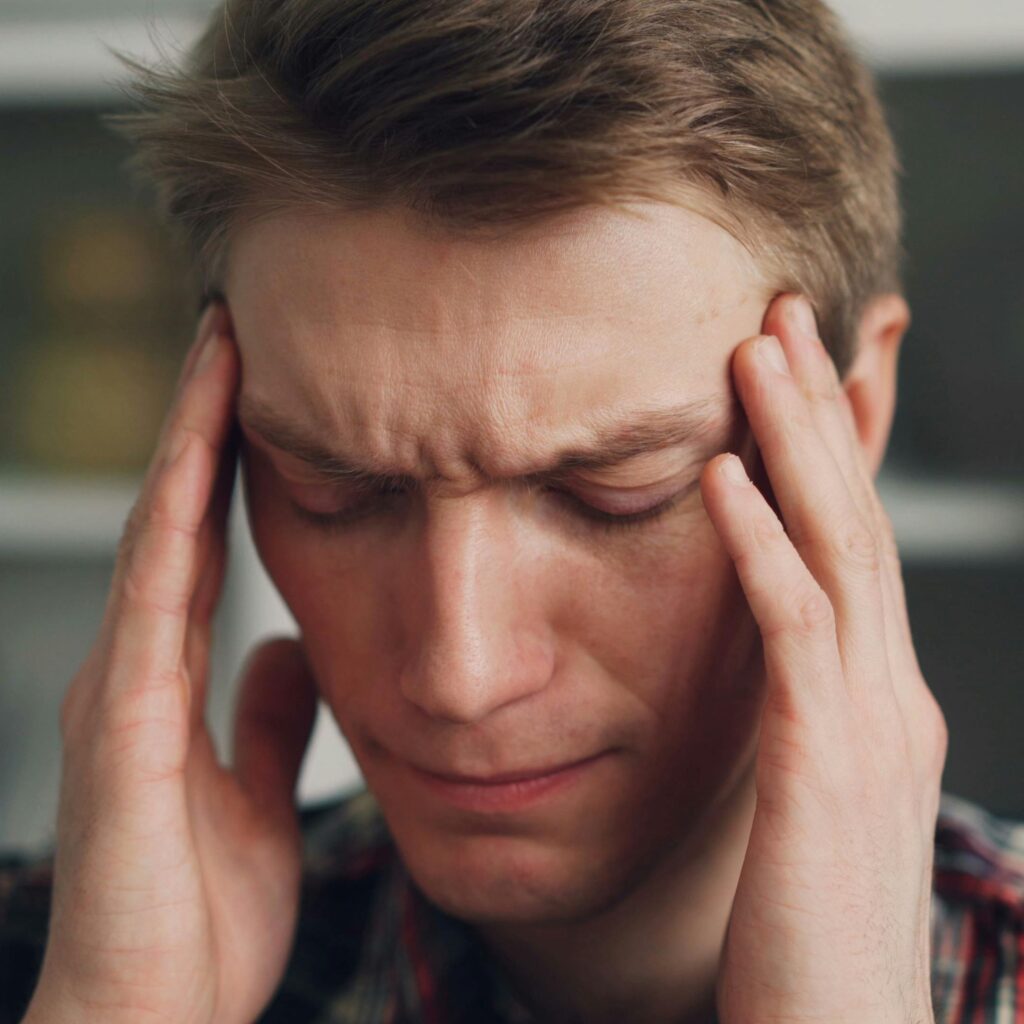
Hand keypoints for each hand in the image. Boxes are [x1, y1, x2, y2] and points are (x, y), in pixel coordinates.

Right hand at [25, 307, 318, 1023]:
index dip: (226, 466)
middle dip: (202, 424)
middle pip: (176, 518)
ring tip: (215, 357)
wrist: (150, 1018)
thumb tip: (288, 647)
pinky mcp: (124, 730)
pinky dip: (172, 531)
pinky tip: (191, 468)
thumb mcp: (253, 795)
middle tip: (232, 331)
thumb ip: (266, 717)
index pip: (205, 544)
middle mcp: (138, 667)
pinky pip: (154, 608)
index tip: (262, 390)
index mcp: (172, 679)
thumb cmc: (196, 917)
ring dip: (185, 446)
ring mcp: (123, 691)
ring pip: (158, 539)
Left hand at [699, 295, 947, 1023]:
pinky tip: (719, 482)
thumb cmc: (811, 933)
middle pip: (855, 518)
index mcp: (878, 698)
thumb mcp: (810, 802)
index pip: (857, 544)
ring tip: (754, 354)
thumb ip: (798, 722)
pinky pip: (791, 632)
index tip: (799, 366)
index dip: (833, 449)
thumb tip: (767, 664)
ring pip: (835, 550)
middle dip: (820, 411)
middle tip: (780, 315)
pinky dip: (758, 548)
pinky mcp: (823, 769)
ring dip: (794, 446)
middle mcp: (890, 693)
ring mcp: (868, 725)